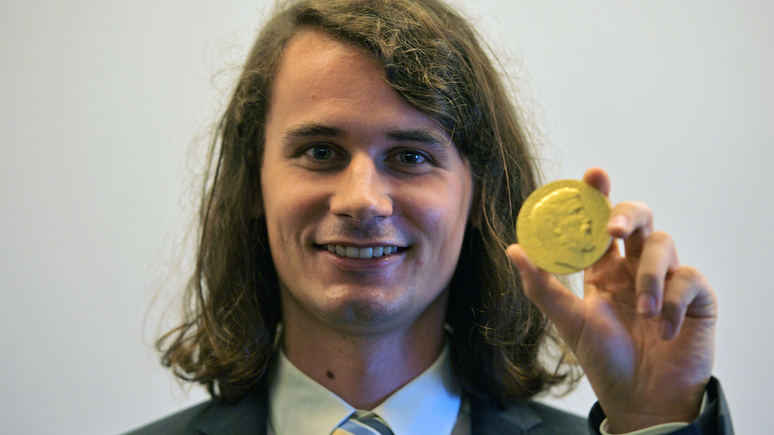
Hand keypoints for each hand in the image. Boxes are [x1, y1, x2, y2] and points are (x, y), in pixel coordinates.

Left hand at [506, 168, 716, 432]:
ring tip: (644, 310)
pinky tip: (663, 330)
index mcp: (603, 268)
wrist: (640, 398)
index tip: (594, 175)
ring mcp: (667, 279)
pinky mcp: (696, 298)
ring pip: (664, 243)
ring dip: (650, 275)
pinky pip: (690, 279)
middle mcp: (634, 267)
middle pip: (638, 218)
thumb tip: (514, 249)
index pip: (600, 224)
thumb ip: (542, 285)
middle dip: (627, 214)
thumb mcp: (569, 321)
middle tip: (614, 229)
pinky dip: (675, 301)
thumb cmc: (604, 358)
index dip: (598, 198)